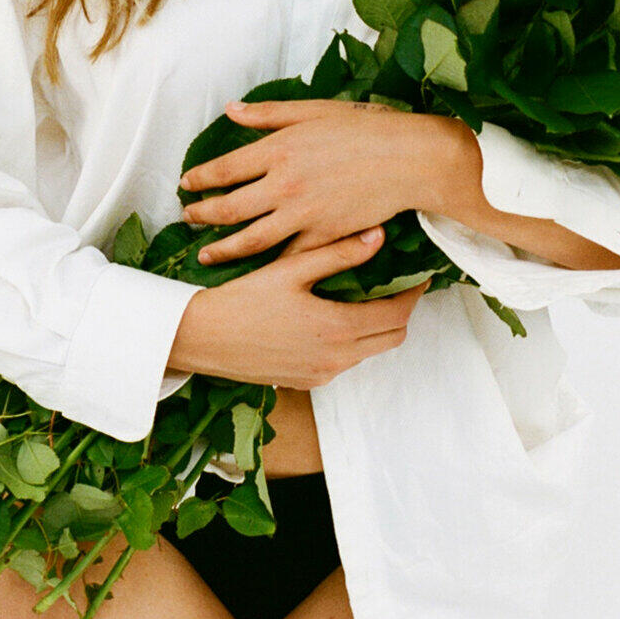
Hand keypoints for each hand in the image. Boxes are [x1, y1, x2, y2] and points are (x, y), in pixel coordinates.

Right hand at [164, 227, 415, 388]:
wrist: (201, 338)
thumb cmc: (242, 300)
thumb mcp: (291, 270)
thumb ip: (338, 254)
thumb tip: (379, 236)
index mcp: (337, 328)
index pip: (397, 314)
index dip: (412, 293)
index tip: (418, 276)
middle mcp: (336, 358)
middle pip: (392, 338)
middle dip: (400, 312)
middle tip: (396, 286)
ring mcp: (322, 374)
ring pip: (370, 351)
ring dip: (375, 327)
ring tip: (364, 297)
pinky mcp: (307, 382)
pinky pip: (345, 362)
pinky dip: (351, 342)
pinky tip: (332, 318)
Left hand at [178, 99, 471, 266]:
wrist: (409, 160)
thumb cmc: (366, 128)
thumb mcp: (313, 111)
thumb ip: (269, 114)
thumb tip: (232, 110)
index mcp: (278, 149)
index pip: (223, 169)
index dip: (199, 179)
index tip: (187, 185)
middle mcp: (283, 184)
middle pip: (228, 208)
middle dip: (202, 216)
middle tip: (188, 219)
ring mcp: (302, 214)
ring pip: (250, 239)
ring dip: (223, 249)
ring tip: (206, 255)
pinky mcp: (323, 236)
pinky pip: (287, 256)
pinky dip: (267, 266)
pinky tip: (253, 271)